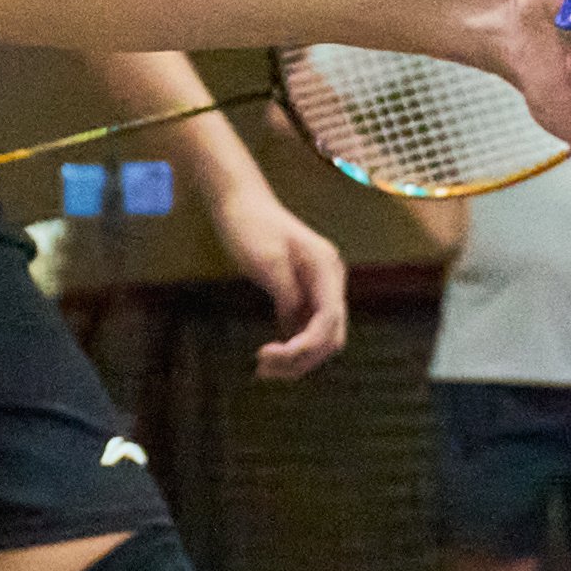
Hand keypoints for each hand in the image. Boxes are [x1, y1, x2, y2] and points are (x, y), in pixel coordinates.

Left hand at [214, 175, 349, 377]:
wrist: (239, 201)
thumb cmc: (250, 226)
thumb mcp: (266, 261)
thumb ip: (286, 294)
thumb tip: (296, 326)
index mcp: (326, 269)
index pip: (329, 320)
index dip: (306, 346)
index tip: (274, 355)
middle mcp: (329, 280)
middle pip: (331, 335)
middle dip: (302, 358)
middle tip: (264, 369)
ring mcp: (318, 287)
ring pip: (319, 336)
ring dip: (296, 357)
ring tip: (263, 368)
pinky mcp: (302, 292)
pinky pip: (305, 328)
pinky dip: (291, 345)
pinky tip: (270, 356)